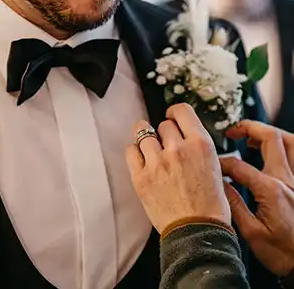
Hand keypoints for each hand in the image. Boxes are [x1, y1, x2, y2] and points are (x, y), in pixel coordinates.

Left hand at [126, 104, 230, 233]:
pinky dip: (135, 153)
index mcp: (200, 144)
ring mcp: (157, 162)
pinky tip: (143, 161)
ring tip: (151, 149)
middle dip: (165, 133)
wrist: (197, 234)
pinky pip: (130, 150)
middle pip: (163, 124)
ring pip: (143, 132)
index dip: (174, 112)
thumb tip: (184, 133)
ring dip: (147, 139)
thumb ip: (197, 146)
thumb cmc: (210, 205)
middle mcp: (178, 149)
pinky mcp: (141, 177)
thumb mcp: (214, 166)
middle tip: (167, 146)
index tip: (172, 118)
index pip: (181, 110)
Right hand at [221, 120, 293, 276]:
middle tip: (233, 131)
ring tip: (253, 135)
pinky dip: (284, 145)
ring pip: (289, 140)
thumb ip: (234, 205)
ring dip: (270, 132)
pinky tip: (273, 149)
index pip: (239, 164)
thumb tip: (218, 184)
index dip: (221, 161)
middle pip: (270, 137)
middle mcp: (287, 179)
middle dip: (248, 127)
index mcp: (271, 189)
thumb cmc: (283, 253)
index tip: (212, 165)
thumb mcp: (251, 233)